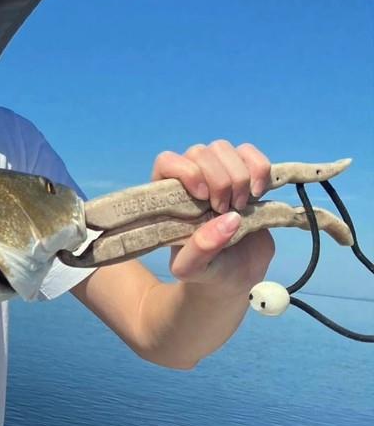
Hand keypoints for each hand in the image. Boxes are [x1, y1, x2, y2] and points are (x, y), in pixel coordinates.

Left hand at [151, 141, 275, 292]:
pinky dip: (260, 168)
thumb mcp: (191, 269)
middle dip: (219, 180)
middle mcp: (190, 179)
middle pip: (200, 152)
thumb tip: (228, 220)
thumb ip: (200, 249)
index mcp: (167, 196)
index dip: (186, 171)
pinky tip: (259, 193)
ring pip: (224, 148)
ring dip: (239, 175)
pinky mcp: (245, 176)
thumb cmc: (204, 271)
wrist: (234, 277)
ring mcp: (218, 174)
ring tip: (242, 206)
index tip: (203, 196)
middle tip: (225, 210)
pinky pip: (250, 154)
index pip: (167, 161)